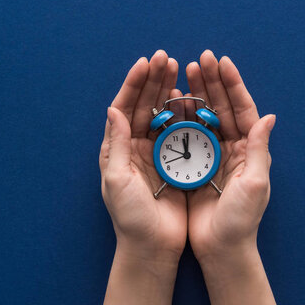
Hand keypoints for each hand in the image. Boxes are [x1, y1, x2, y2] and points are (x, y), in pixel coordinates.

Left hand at [99, 50, 186, 264]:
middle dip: (153, 81)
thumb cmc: (130, 217)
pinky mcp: (177, 163)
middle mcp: (136, 147)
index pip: (123, 108)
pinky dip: (186, 114)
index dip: (133, 85)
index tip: (145, 63)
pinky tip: (191, 97)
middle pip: (145, 106)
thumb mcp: (117, 180)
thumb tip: (113, 109)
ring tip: (179, 68)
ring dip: (170, 91)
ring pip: (164, 114)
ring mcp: (157, 154)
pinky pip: (181, 132)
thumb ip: (116, 144)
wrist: (153, 246)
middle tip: (166, 58)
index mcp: (117, 149)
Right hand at [184, 50, 275, 263]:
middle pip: (223, 107)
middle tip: (200, 58)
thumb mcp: (255, 184)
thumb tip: (270, 116)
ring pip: (204, 116)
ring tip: (184, 71)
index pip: (244, 110)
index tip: (222, 62)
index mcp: (250, 150)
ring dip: (196, 93)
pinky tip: (173, 99)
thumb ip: (260, 150)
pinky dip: (182, 115)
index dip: (233, 85)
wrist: (220, 248)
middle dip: (212, 82)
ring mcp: (213, 155)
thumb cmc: (240, 220)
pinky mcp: (195, 165)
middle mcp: (233, 148)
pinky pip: (188, 134)